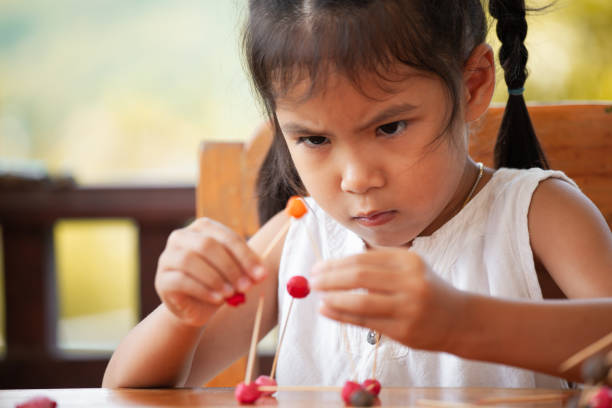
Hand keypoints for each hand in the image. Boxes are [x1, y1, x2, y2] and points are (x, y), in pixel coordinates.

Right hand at [155, 217, 266, 325]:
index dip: (245, 256)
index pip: (227, 237)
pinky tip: (217, 299)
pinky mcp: (162, 279)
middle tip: (246, 286)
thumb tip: (261, 274)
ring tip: (231, 293)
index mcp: (203, 228)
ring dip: (215, 278)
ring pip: (190, 260)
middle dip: (230, 267)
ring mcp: (168, 257)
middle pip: (207, 245)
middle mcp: (181, 237)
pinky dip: (203, 289)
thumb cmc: (219, 282)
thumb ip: (247, 269)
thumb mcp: (236, 272)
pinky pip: (180, 280)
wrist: (196, 307)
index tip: (261, 275)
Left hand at [310, 249, 464, 351]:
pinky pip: (366, 322)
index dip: (336, 263)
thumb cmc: (426, 291)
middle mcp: (410, 281)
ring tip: (318, 297)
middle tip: (312, 281)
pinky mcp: (405, 331)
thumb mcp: (409, 270)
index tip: (317, 267)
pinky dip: (342, 316)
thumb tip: (332, 268)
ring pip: (361, 301)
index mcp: (409, 261)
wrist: (460, 321)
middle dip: (330, 278)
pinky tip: (327, 311)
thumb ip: (377, 266)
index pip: (363, 258)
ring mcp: (409, 307)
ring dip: (333, 298)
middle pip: (360, 276)